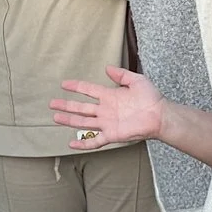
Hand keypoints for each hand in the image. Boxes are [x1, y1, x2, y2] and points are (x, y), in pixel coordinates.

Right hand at [50, 66, 167, 148]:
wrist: (160, 116)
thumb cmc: (151, 98)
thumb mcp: (136, 80)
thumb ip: (121, 74)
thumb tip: (107, 67)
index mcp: (110, 96)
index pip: (88, 90)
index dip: (76, 86)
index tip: (64, 84)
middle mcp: (105, 110)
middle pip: (81, 107)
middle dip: (66, 105)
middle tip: (52, 103)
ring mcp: (107, 123)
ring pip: (83, 122)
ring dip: (69, 120)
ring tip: (55, 118)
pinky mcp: (111, 135)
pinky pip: (94, 141)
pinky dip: (83, 143)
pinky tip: (71, 143)